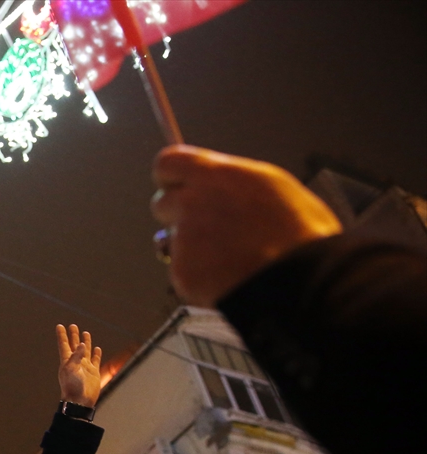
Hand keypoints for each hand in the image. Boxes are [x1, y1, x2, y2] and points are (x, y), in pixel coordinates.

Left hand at [56, 324, 101, 406]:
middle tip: (73, 326)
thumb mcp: (71, 369)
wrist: (80, 401)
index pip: (64, 344)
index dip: (62, 335)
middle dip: (74, 335)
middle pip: (75, 345)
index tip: (59, 326)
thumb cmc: (72, 386)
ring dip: (85, 342)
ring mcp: (85, 367)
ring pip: (85, 351)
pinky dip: (96, 354)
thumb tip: (82, 344)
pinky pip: (95, 360)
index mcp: (67, 361)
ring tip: (85, 333)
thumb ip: (76, 356)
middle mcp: (76, 362)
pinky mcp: (93, 372)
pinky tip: (97, 348)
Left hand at [152, 145, 341, 306]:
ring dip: (191, 247)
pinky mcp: (181, 271)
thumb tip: (218, 184)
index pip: (168, 163)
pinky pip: (182, 271)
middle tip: (203, 227)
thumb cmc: (300, 234)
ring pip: (173, 240)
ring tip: (230, 257)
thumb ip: (234, 184)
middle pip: (161, 203)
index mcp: (217, 176)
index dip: (170, 176)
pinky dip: (198, 276)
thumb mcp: (274, 188)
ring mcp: (184, 239)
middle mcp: (193, 203)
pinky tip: (228, 278)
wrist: (300, 281)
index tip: (175, 185)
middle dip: (176, 214)